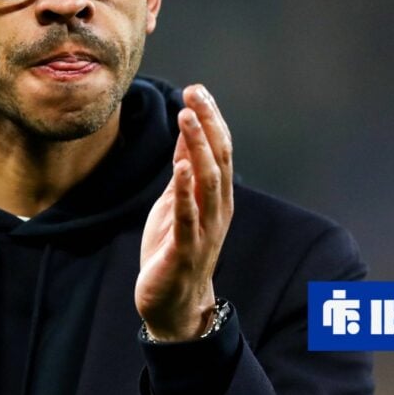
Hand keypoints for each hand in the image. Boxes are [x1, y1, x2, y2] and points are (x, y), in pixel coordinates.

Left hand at [136, 85, 233, 340]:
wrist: (173, 304)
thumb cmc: (175, 249)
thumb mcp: (177, 201)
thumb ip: (184, 168)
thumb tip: (187, 130)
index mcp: (217, 197)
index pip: (220, 149)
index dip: (211, 118)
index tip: (198, 89)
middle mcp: (218, 209)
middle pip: (219, 159)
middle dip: (208, 124)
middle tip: (195, 93)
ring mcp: (205, 230)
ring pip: (208, 182)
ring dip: (198, 147)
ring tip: (186, 117)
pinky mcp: (186, 250)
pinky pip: (189, 217)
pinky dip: (185, 190)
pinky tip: (179, 166)